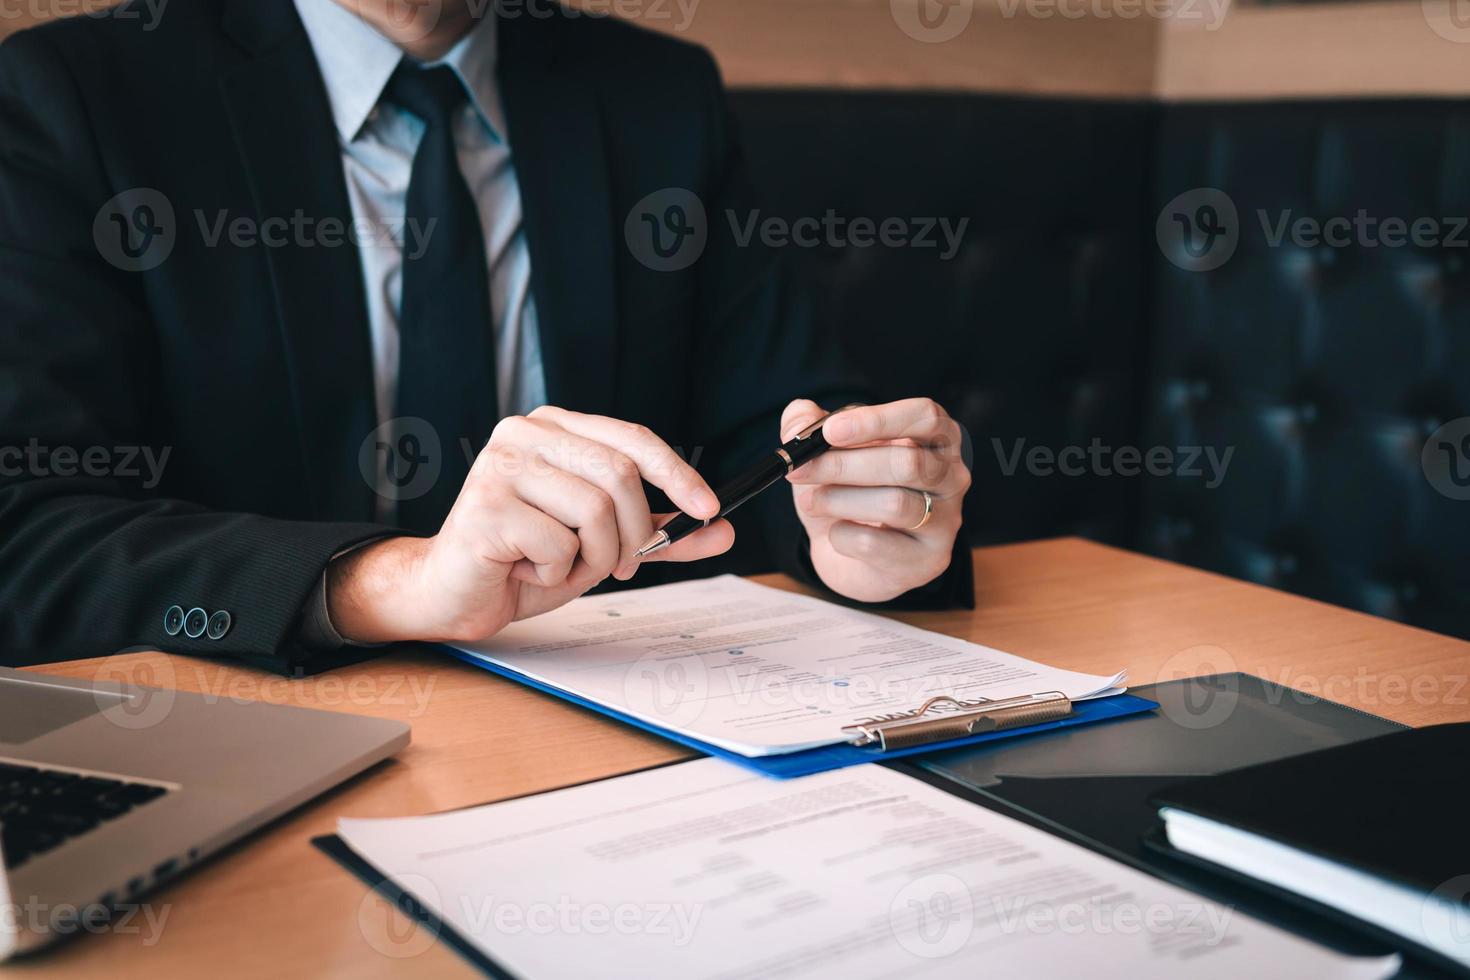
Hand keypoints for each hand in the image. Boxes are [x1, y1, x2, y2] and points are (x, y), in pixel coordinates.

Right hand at [326, 406, 733, 643]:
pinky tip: (523, 567)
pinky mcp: (486, 504)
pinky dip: (554, 571)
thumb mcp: (603, 546)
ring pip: (594, 510)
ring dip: (593, 556)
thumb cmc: (524, 560)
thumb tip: (722, 530)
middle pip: (620, 475)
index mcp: (554, 427)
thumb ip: (660, 536)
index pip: (632, 438)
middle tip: (620, 566)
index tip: (709, 509)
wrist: (454, 593)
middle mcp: (524, 433)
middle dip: (633, 533)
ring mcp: (501, 464)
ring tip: (560, 565)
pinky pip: (558, 543)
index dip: (677, 474)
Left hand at [784, 397, 968, 601]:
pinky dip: (841, 535)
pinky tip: (835, 532)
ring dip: (838, 500)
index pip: (925, 416)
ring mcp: (946, 521)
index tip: (830, 431)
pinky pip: (875, 544)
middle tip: (800, 469)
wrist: (852, 556)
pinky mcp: (929, 560)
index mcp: (937, 437)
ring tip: (812, 501)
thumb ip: (807, 424)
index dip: (877, 421)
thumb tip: (798, 422)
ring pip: (893, 505)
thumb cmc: (848, 490)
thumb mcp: (824, 451)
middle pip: (907, 463)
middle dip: (844, 465)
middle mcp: (953, 476)